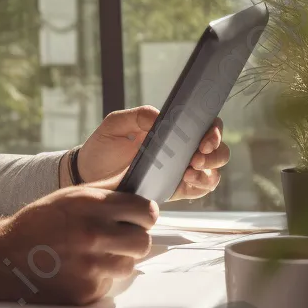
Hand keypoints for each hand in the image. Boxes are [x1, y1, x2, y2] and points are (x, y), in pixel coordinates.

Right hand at [0, 186, 157, 305]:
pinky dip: (99, 278)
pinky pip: (109, 284)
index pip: (146, 211)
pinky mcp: (86, 292)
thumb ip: (108, 189)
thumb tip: (138, 180)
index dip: (144, 214)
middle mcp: (94, 234)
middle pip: (143, 242)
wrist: (4, 258)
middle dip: (135, 239)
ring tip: (94, 254)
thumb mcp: (71, 196)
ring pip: (128, 265)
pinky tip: (79, 270)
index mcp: (92, 205)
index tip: (138, 217)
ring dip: (117, 260)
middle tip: (119, 238)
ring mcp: (91, 266)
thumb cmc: (39, 223)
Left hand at [70, 105, 229, 201]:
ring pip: (213, 174)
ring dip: (208, 173)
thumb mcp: (115, 125)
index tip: (204, 139)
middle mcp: (183, 151)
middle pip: (218, 152)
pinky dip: (199, 187)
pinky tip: (184, 182)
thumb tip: (160, 116)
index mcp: (173, 130)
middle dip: (215, 154)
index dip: (214, 131)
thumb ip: (137, 116)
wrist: (89, 176)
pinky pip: (199, 191)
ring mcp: (180, 172)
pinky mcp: (174, 191)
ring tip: (188, 173)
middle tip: (196, 157)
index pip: (206, 125)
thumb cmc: (103, 147)